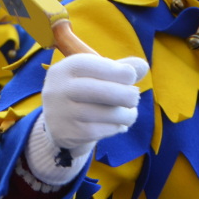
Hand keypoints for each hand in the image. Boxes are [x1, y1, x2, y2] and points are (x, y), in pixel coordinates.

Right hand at [27, 54, 147, 184]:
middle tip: (134, 98)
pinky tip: (118, 125)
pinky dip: (116, 127)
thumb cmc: (82, 92)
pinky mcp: (70, 133)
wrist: (55, 123)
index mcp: (66, 67)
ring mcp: (64, 112)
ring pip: (108, 113)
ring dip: (127, 115)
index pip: (100, 66)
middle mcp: (61, 89)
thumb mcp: (94, 75)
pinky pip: (103, 130)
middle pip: (106, 91)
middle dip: (127, 95)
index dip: (122, 72)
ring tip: (129, 114)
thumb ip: (118, 69)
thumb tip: (144, 66)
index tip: (130, 77)